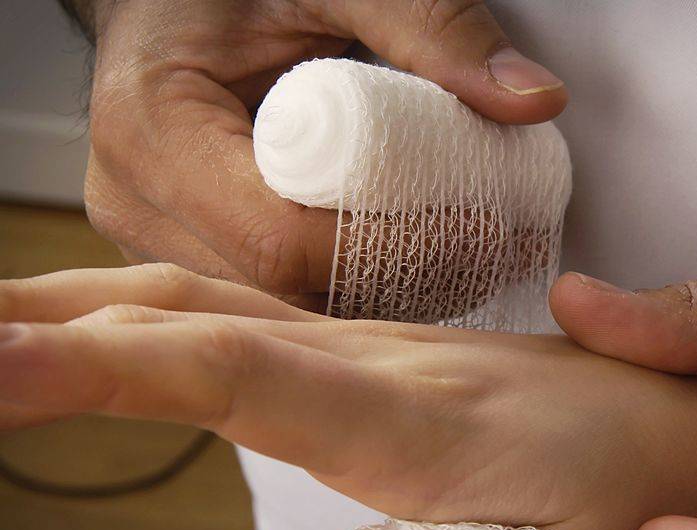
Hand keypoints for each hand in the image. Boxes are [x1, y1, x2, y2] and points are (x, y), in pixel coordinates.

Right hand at [0, 264, 696, 529]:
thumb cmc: (632, 505)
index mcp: (406, 413)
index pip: (218, 368)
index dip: (92, 363)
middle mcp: (383, 362)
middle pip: (195, 313)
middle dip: (62, 317)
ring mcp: (388, 352)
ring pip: (221, 306)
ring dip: (104, 308)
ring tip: (13, 330)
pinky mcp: (396, 361)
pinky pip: (262, 324)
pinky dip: (173, 321)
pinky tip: (137, 335)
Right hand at [77, 0, 566, 306]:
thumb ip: (431, 25)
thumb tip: (533, 99)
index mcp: (153, 131)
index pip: (281, 245)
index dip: (392, 250)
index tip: (479, 227)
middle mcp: (140, 203)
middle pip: (287, 293)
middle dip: (399, 280)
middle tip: (489, 246)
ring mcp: (157, 238)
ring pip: (286, 310)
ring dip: (382, 294)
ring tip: (461, 252)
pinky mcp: (189, 251)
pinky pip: (277, 299)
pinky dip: (350, 289)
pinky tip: (408, 261)